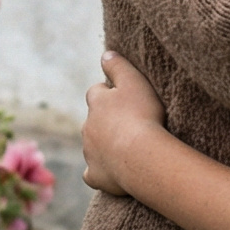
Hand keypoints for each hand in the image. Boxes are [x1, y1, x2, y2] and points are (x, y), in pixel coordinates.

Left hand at [81, 51, 165, 197]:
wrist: (141, 156)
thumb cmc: (142, 115)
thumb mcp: (134, 81)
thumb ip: (118, 65)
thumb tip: (105, 54)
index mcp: (97, 102)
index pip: (96, 92)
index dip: (108, 93)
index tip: (122, 97)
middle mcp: (87, 126)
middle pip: (93, 120)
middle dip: (105, 120)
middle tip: (128, 123)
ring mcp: (89, 152)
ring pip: (92, 145)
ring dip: (104, 144)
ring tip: (126, 147)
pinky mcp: (95, 175)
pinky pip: (93, 173)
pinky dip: (100, 171)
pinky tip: (112, 172)